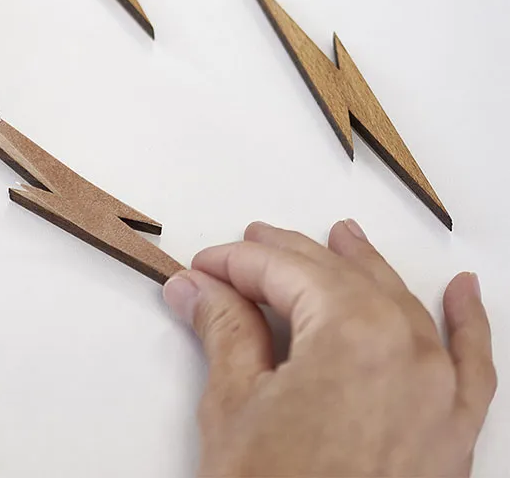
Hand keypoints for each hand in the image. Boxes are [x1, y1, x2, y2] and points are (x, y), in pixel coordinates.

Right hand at [164, 220, 495, 476]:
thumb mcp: (233, 405)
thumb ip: (223, 329)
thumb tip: (199, 288)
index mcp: (351, 334)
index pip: (284, 272)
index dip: (236, 264)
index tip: (206, 268)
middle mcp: (408, 352)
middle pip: (341, 278)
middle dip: (287, 259)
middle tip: (248, 250)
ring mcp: (439, 394)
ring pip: (401, 305)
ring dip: (366, 268)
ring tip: (342, 237)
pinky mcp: (454, 435)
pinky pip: (473, 365)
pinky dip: (469, 324)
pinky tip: (463, 291)